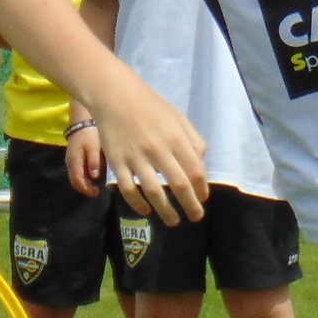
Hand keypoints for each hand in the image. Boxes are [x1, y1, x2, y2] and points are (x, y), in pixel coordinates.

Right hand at [63, 121, 103, 196]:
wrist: (82, 120)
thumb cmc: (89, 133)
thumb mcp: (94, 147)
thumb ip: (94, 162)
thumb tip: (94, 176)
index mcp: (74, 162)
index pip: (77, 181)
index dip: (86, 189)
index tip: (97, 193)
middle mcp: (70, 162)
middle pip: (75, 181)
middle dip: (85, 188)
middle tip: (96, 191)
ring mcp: (71, 159)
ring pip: (76, 176)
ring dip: (85, 182)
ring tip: (96, 184)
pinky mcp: (74, 156)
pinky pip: (77, 170)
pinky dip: (84, 176)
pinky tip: (93, 174)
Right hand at [91, 81, 206, 224]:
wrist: (115, 96)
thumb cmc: (150, 106)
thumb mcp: (178, 118)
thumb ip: (193, 140)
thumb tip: (201, 165)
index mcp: (176, 138)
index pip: (195, 171)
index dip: (201, 189)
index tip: (203, 199)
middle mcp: (158, 150)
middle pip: (179, 185)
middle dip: (190, 206)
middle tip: (195, 217)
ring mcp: (136, 157)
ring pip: (154, 192)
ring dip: (166, 211)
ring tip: (173, 221)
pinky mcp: (117, 162)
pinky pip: (129, 189)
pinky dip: (138, 204)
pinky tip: (146, 211)